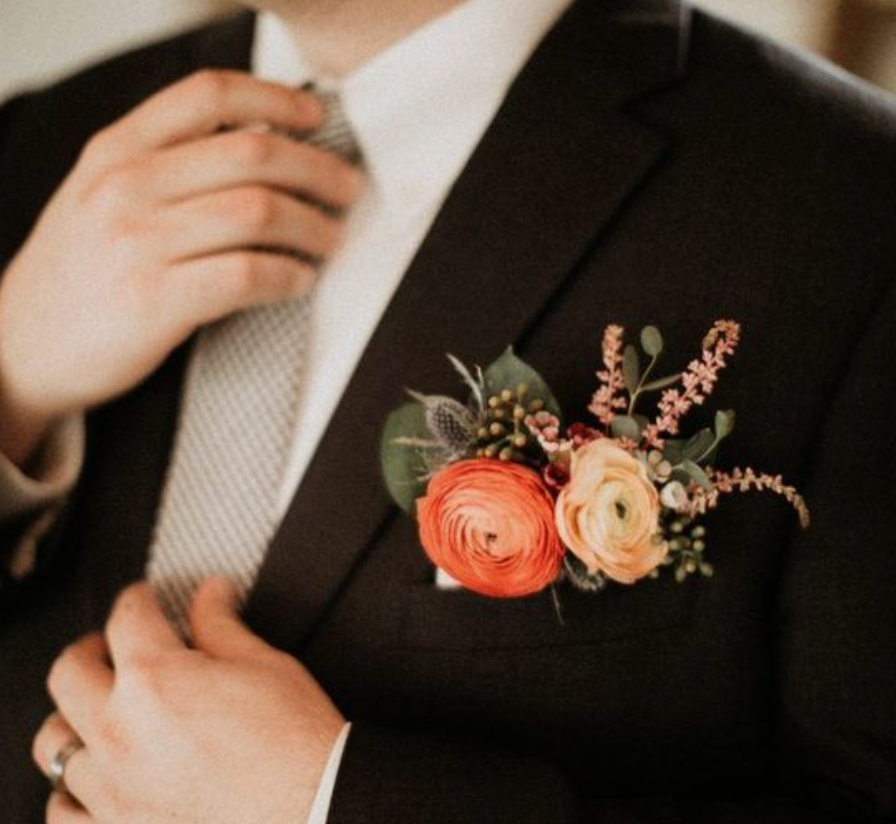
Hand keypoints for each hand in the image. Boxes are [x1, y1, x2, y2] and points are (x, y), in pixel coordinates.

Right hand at [0, 70, 362, 464]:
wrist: (22, 348)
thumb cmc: (78, 273)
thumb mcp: (101, 196)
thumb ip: (164, 165)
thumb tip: (260, 144)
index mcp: (116, 150)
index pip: (208, 96)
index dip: (274, 99)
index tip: (315, 117)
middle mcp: (126, 186)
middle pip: (252, 154)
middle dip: (317, 169)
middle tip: (346, 190)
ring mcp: (138, 243)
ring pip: (259, 212)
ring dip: (313, 226)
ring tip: (332, 239)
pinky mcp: (154, 300)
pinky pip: (248, 274)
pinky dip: (289, 275)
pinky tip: (301, 280)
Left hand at [33, 579, 344, 823]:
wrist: (315, 807)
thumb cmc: (295, 744)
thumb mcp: (264, 664)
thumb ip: (222, 625)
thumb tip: (211, 594)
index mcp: (155, 679)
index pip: (126, 617)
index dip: (138, 598)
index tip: (144, 599)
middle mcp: (119, 732)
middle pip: (69, 672)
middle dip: (91, 648)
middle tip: (113, 647)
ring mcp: (110, 789)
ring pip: (54, 743)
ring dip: (76, 718)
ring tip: (101, 712)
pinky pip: (63, 811)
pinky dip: (73, 791)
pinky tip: (97, 778)